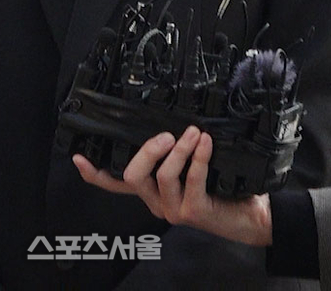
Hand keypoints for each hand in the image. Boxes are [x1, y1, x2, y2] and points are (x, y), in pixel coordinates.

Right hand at [74, 125, 272, 246]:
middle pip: (134, 175)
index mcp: (152, 191)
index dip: (95, 174)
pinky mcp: (193, 211)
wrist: (252, 214)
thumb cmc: (223, 186)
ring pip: (163, 174)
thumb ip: (176, 151)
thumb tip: (170, 118)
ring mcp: (173, 209)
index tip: (78, 157)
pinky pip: (191, 178)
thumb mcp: (193, 166)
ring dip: (180, 148)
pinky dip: (198, 156)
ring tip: (195, 132)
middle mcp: (157, 202)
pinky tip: (206, 143)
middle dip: (148, 149)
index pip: (116, 185)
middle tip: (167, 134)